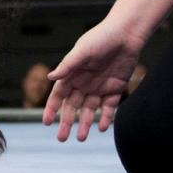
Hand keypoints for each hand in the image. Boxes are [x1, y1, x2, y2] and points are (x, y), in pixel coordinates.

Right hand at [42, 19, 145, 141]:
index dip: (52, 108)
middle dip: (66, 122)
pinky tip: (101, 127)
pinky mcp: (115, 89)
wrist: (127, 34)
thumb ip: (68, 65)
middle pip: (72, 107)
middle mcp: (84, 83)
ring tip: (81, 138)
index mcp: (73, 73)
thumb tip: (50, 77)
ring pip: (89, 110)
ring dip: (85, 124)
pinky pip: (108, 108)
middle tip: (62, 138)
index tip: (45, 122)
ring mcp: (99, 87)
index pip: (59, 95)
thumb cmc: (101, 38)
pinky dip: (105, 118)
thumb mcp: (82, 51)